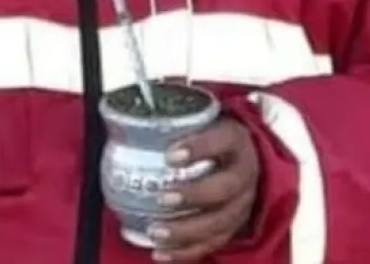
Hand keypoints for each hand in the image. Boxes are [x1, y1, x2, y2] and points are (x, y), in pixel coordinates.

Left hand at [148, 117, 259, 260]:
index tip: (170, 154)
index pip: (222, 140)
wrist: (244, 159)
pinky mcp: (233, 227)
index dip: (199, 147)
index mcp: (235, 140)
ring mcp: (241, 204)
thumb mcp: (202, 121)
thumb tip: (125, 119)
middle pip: (225, 188)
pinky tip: (161, 253)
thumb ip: (174, 122)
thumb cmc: (212, 138)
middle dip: (194, 195)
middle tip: (164, 198)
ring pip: (218, 222)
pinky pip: (212, 244)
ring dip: (185, 230)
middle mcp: (244, 174)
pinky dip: (186, 252)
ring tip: (155, 231)